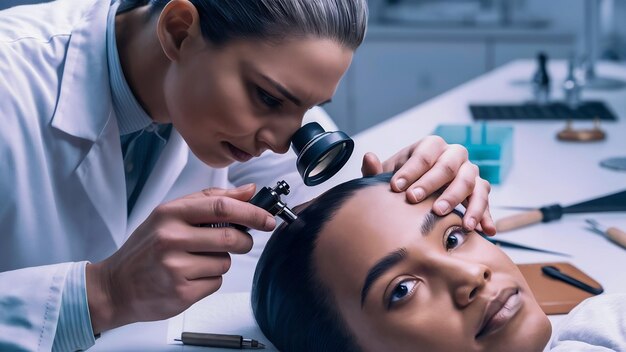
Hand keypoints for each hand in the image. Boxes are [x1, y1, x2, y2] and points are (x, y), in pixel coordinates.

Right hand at [86, 184, 274, 333]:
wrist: (115, 286)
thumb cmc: (145, 248)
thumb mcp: (169, 215)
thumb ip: (210, 200)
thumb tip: (249, 191)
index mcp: (170, 214)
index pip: (221, 206)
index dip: (251, 212)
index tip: (266, 218)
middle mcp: (171, 238)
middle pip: (230, 237)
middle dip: (244, 240)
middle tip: (239, 241)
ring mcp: (175, 267)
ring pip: (224, 262)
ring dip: (220, 262)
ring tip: (195, 261)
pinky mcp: (181, 292)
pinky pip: (215, 282)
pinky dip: (210, 280)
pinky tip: (189, 277)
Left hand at [361, 135, 494, 234]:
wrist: (419, 192)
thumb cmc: (403, 182)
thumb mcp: (387, 177)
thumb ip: (376, 171)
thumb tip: (368, 158)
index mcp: (431, 146)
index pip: (423, 155)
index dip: (409, 171)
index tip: (395, 188)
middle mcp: (454, 155)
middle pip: (448, 166)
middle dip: (431, 184)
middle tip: (415, 200)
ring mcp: (469, 171)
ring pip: (470, 182)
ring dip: (459, 200)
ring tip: (448, 218)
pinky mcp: (479, 189)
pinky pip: (485, 200)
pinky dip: (485, 215)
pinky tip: (486, 230)